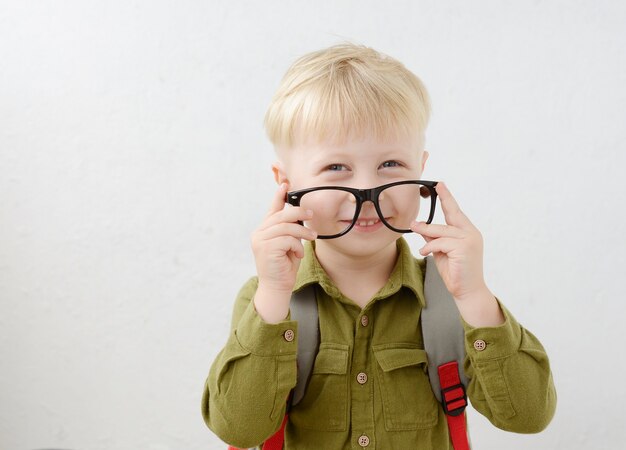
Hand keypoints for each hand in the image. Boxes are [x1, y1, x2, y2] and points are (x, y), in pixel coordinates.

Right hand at [251, 183, 316, 294]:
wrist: (277, 287)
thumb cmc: (284, 266)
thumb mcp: (288, 244)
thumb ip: (289, 230)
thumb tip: (300, 214)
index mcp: (263, 230)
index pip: (272, 210)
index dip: (279, 196)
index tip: (285, 184)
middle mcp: (259, 233)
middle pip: (282, 215)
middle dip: (299, 212)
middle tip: (311, 215)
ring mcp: (260, 240)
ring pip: (286, 226)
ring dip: (302, 231)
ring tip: (311, 237)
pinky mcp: (266, 248)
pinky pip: (287, 239)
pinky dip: (297, 245)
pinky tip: (297, 254)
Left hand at [410, 182, 486, 300]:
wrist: (467, 292)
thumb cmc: (455, 272)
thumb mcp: (440, 251)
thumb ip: (433, 238)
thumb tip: (420, 226)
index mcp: (467, 232)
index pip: (456, 211)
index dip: (448, 198)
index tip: (440, 185)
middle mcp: (471, 233)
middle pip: (451, 215)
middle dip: (440, 205)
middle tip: (430, 193)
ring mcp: (469, 239)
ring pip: (442, 230)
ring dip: (428, 234)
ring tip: (419, 238)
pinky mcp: (464, 248)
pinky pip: (441, 242)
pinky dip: (430, 246)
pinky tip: (425, 252)